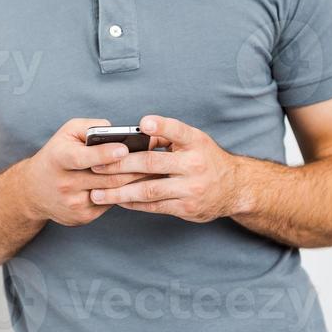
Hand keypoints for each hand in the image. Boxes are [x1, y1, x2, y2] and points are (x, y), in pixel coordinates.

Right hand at [20, 118, 159, 226]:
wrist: (33, 191)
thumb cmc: (57, 155)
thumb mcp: (67, 134)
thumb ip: (91, 128)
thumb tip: (117, 132)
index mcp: (59, 159)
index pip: (83, 158)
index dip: (105, 154)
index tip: (125, 149)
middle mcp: (64, 183)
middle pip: (105, 178)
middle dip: (132, 169)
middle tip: (155, 160)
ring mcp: (73, 203)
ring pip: (112, 193)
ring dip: (135, 182)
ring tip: (155, 171)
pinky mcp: (82, 217)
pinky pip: (110, 204)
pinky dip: (126, 194)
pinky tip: (140, 186)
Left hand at [87, 114, 244, 221]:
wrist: (235, 188)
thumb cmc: (207, 159)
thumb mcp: (196, 141)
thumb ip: (170, 136)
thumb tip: (137, 132)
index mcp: (196, 143)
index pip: (177, 131)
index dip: (160, 126)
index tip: (142, 123)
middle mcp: (194, 165)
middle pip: (152, 163)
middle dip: (120, 165)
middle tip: (96, 165)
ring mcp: (191, 188)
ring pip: (149, 190)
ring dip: (120, 192)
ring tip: (98, 192)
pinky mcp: (186, 208)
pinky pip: (154, 206)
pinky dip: (133, 204)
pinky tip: (117, 201)